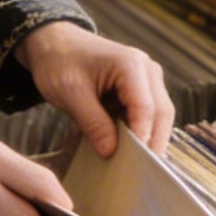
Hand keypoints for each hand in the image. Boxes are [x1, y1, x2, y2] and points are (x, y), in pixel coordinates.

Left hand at [18, 22, 172, 157]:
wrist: (54, 43)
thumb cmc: (59, 62)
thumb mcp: (70, 94)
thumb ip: (93, 123)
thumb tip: (111, 152)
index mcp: (131, 64)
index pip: (146, 108)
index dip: (142, 137)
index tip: (134, 163)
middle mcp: (147, 69)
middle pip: (162, 113)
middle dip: (153, 142)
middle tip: (140, 172)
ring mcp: (147, 78)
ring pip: (160, 115)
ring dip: (148, 137)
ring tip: (134, 163)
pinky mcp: (142, 87)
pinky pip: (149, 113)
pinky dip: (141, 131)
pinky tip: (128, 148)